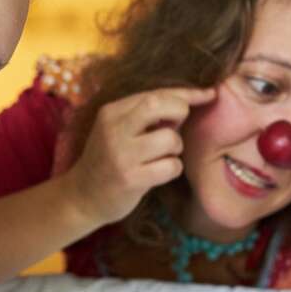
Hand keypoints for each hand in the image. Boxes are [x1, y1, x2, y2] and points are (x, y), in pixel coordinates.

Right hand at [62, 86, 216, 225]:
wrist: (81, 197)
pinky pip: (171, 166)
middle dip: (180, 114)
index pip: (155, 94)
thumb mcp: (116, 130)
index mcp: (112, 112)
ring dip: (175, 149)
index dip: (186, 93)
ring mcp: (121, 155)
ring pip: (170, 139)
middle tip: (175, 129)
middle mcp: (114, 129)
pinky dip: (172, 169)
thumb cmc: (107, 161)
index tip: (209, 94)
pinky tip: (158, 174)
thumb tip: (186, 102)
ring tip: (161, 157)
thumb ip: (143, 115)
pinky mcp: (130, 179)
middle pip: (161, 105)